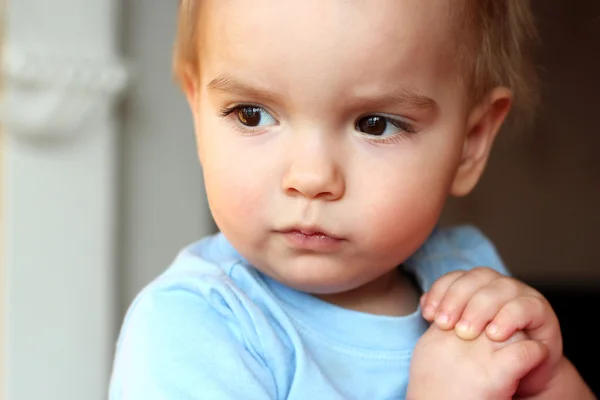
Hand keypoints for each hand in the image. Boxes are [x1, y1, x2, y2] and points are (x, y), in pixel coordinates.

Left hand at [419, 267, 561, 395]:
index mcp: (476, 285)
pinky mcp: (540, 309)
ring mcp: (520, 293)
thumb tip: (424, 305)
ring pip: (498, 289)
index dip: (439, 292)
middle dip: (456, 300)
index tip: (428, 315)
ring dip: (480, 309)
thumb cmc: (487, 353)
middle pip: (474, 279)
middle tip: (444, 325)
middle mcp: (497, 284)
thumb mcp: (462, 336)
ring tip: (466, 332)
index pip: (454, 277)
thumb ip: (446, 318)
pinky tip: (494, 335)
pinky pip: (525, 306)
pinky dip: (508, 318)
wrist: (524, 373)